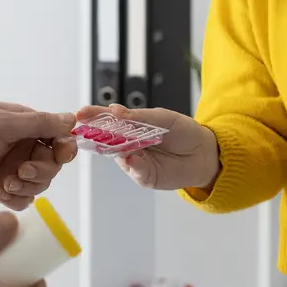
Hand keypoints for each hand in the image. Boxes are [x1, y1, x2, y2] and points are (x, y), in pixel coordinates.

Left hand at [0, 102, 77, 210]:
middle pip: (52, 165)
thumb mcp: (4, 123)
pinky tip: (1, 194)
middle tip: (21, 170)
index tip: (60, 153)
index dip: (63, 147)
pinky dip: (17, 199)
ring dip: (28, 186)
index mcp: (24, 126)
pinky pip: (21, 200)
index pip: (58, 137)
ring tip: (6, 182)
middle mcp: (20, 147)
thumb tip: (72, 118)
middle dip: (42, 170)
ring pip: (39, 185)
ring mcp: (9, 170)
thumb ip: (40, 123)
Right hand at [75, 104, 219, 190]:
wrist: (205, 154)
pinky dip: (131, 163)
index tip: (80, 113)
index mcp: (132, 126)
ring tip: (106, 139)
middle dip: (93, 133)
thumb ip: (139, 117)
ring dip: (111, 147)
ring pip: (117, 154)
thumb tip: (115, 110)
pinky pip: (133, 169)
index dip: (94, 115)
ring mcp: (135, 160)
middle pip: (106, 138)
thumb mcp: (163, 118)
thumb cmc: (184, 132)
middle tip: (82, 128)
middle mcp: (129, 143)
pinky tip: (131, 156)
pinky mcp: (144, 176)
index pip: (108, 119)